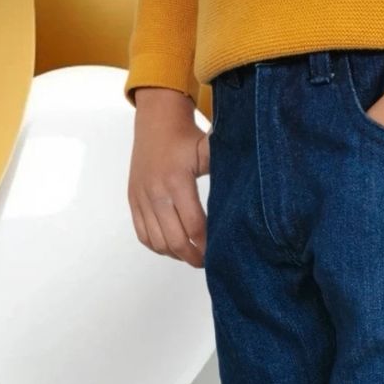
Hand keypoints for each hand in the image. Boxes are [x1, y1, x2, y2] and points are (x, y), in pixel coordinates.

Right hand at [127, 87, 209, 267]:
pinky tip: (172, 247)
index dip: (206, 244)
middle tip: (206, 262)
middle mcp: (156, 192)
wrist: (155, 121)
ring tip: (191, 255)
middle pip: (175, 240)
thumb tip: (249, 188)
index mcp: (177, 181)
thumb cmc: (186, 137)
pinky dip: (157, 247)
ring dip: (175, 254)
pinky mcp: (133, 200)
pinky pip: (142, 234)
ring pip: (157, 242)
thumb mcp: (208, 149)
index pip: (194, 225)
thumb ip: (225, 170)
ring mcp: (141, 198)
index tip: (218, 252)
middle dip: (192, 256)